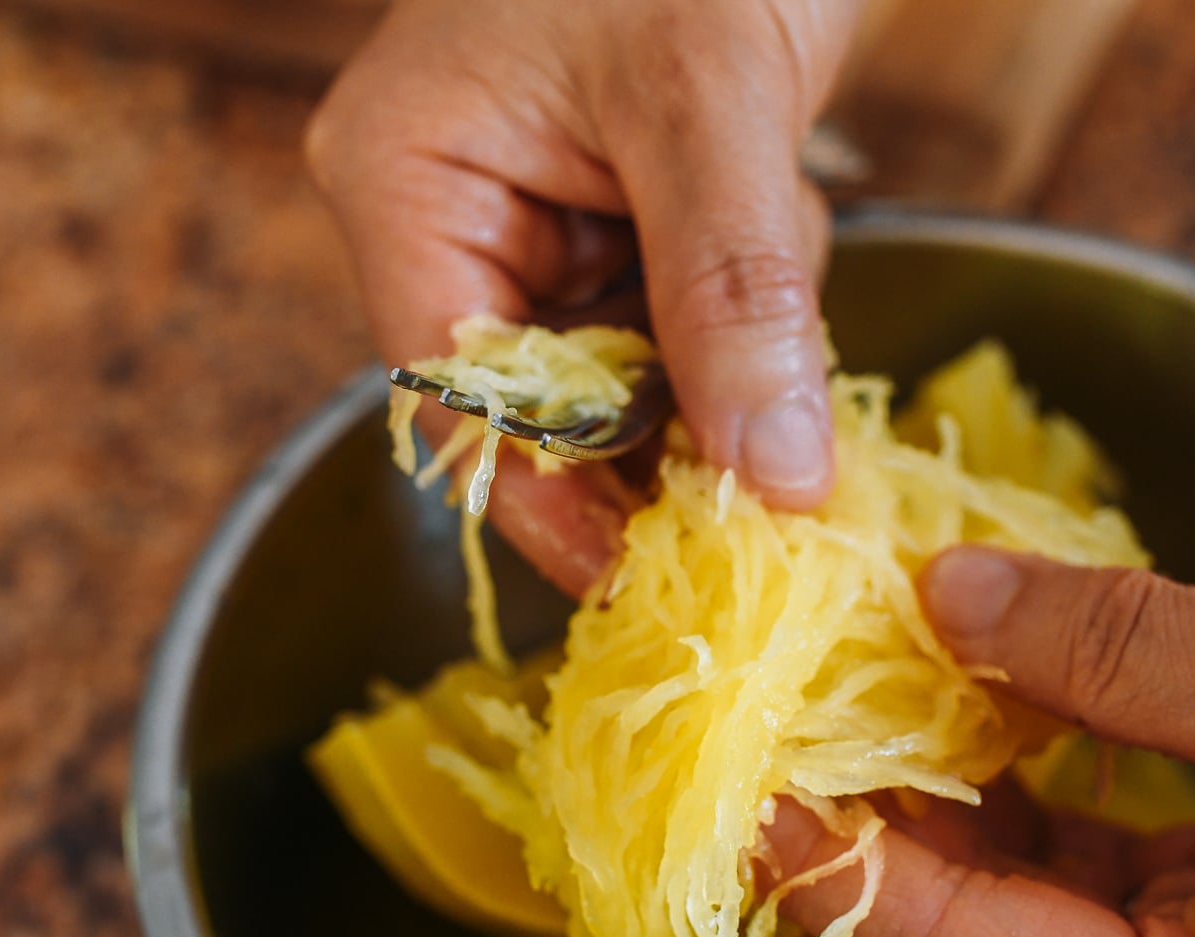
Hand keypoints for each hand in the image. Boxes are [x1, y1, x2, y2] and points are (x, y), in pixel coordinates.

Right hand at [307, 0, 858, 593]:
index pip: (458, 403)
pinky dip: (758, 316)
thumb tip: (771, 479)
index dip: (555, 507)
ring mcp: (544, 225)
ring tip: (779, 248)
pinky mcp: (624, 222)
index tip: (661, 578)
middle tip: (770, 477)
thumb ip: (733, 293)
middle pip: (550, 410)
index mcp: (406, 182)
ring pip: (638, 377)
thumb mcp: (707, 100)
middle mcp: (456, 218)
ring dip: (732, 361)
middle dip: (669, 433)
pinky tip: (788, 230)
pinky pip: (689, 324)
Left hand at [779, 553, 1194, 936]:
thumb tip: (943, 599)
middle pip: (994, 930)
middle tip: (765, 690)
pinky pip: (1126, 846)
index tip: (719, 768)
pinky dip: (1058, 761)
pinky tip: (982, 673)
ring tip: (848, 665)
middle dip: (885, 804)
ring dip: (964, 772)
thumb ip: (1112, 649)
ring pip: (1052, 883)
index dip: (831, 856)